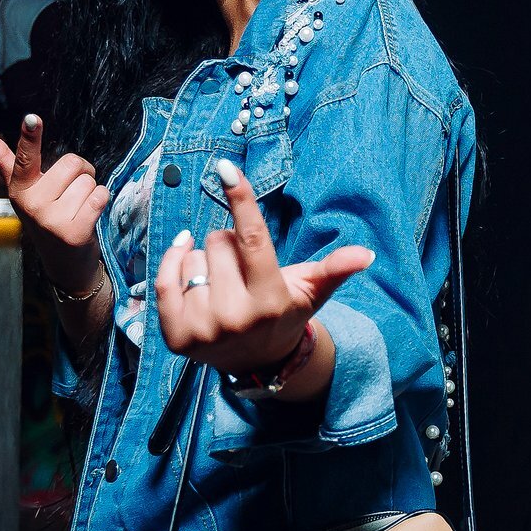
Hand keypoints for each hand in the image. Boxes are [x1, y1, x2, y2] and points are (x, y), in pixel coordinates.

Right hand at [0, 114, 107, 291]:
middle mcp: (32, 205)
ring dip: (90, 191)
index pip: (25, 158)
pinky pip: (100, 196)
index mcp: (18, 189)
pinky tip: (88, 216)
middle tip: (70, 192)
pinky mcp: (74, 233)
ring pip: (88, 181)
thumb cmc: (46, 215)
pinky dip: (100, 201)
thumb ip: (4, 159)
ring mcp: (52, 221)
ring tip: (77, 207)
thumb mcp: (23, 189)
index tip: (32, 118)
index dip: (30, 136)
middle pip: (73, 162)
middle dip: (80, 173)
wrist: (64, 262)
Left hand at [152, 158, 372, 373]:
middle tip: (242, 271)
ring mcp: (202, 328)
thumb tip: (366, 255)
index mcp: (270, 301)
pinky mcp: (176, 336)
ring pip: (193, 256)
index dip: (241, 200)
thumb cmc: (286, 313)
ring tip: (222, 285)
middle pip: (219, 241)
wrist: (259, 362)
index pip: (252, 239)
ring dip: (206, 260)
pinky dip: (174, 261)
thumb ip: (336, 269)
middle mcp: (234, 317)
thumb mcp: (312, 291)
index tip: (226, 168)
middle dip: (230, 245)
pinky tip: (187, 259)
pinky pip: (164, 279)